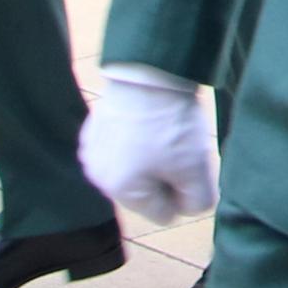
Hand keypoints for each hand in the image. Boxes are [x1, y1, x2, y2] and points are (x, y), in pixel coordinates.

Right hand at [80, 62, 216, 224]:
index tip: (188, 166)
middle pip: (146, 192)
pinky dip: (134, 142)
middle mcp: (98, 178)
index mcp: (121, 191)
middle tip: (177, 148)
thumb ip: (197, 201)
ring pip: (133, 171)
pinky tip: (144, 124)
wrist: (147, 73)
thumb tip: (189, 209)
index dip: (182, 192)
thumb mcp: (195, 168)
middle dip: (164, 176)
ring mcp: (91, 153)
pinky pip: (121, 149)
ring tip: (161, 133)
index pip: (164, 214)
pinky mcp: (92, 131)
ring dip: (149, 160)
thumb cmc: (170, 124)